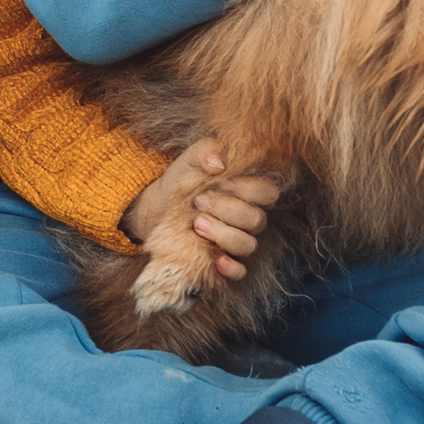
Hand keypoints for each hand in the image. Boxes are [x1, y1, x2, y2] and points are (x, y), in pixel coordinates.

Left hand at [122, 138, 282, 285]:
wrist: (156, 208)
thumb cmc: (182, 182)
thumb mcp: (190, 160)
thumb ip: (206, 150)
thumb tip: (219, 162)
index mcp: (247, 194)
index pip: (267, 194)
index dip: (247, 189)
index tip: (221, 183)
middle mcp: (247, 220)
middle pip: (256, 220)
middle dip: (227, 210)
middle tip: (200, 202)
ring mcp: (236, 244)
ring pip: (248, 245)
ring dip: (223, 234)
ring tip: (197, 224)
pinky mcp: (223, 265)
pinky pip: (239, 272)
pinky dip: (231, 268)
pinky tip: (217, 260)